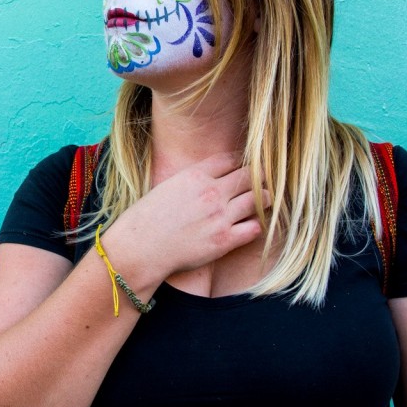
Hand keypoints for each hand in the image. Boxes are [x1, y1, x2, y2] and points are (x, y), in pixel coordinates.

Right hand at [102, 153, 265, 281]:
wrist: (142, 247)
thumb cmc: (149, 217)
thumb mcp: (168, 186)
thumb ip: (192, 179)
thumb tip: (210, 176)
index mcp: (195, 175)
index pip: (230, 160)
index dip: (239, 163)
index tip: (242, 168)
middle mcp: (211, 193)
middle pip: (249, 176)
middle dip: (258, 177)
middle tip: (262, 181)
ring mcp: (220, 216)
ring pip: (258, 199)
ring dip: (264, 198)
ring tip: (265, 200)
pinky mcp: (224, 240)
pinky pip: (254, 228)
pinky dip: (256, 224)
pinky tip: (251, 224)